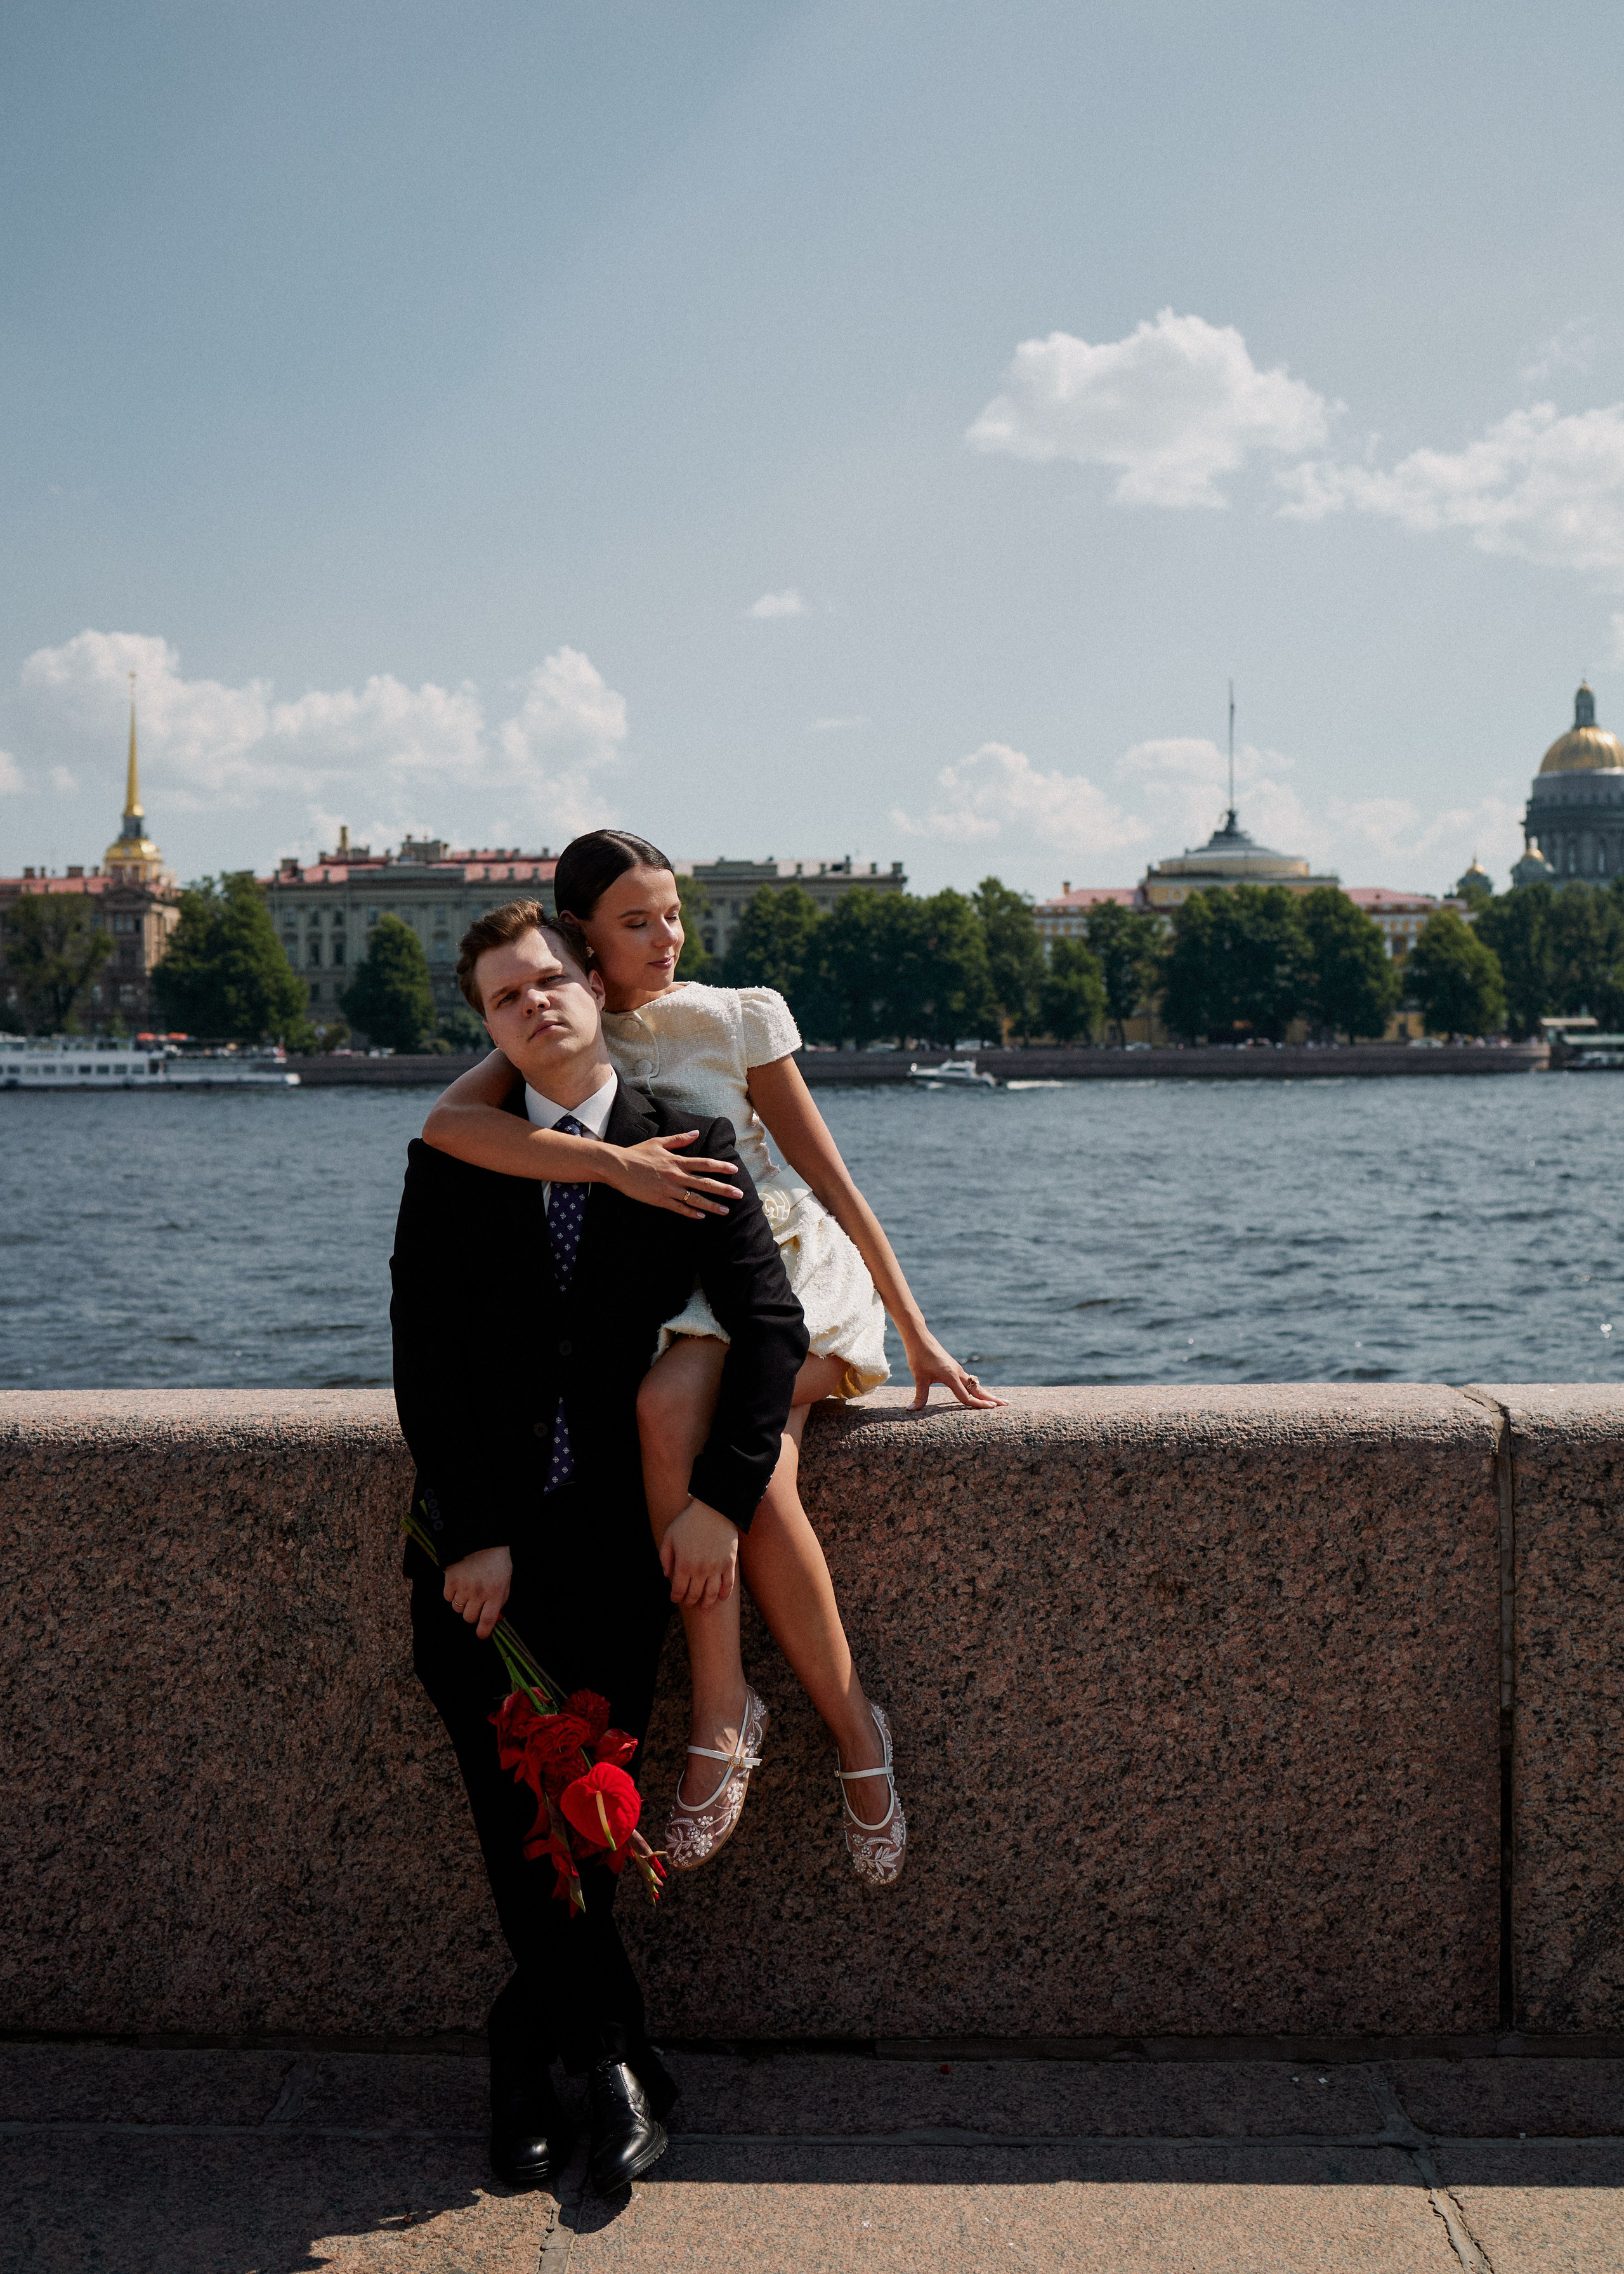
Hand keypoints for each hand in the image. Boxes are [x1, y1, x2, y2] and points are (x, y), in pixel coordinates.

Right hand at [444, 1544, 511, 1638]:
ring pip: (457, 1609)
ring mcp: (463, 1587)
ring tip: (467, 1589)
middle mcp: (479, 1592)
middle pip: (469, 1618)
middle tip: (475, 1604)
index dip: (483, 1632)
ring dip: (461, 1603)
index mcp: (495, 1593)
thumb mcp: (505, 1580)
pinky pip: (447, 1597)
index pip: (487, 1621)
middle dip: (472, 1614)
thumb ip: (500, 1600)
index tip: (481, 1634)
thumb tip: (493, 1618)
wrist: (480, 1539)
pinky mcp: (450, 1580)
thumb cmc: (496, 1560)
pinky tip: (458, 1583)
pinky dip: (451, 1594)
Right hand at [606, 1131, 743, 1218]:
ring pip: (695, 1198)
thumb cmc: (637, 1153)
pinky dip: (691, 1213)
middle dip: (724, 1189)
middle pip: (705, 1183)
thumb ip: (679, 1139)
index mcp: (677, 1160)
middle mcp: (676, 1175)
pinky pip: (679, 1208)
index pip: (704, 1164)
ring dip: (712, 1205)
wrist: (618, 1166)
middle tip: (739, 1194)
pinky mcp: (659, 1200)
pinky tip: (701, 1217)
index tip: (734, 1170)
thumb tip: (695, 1133)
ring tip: (725, 1211)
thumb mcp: (659, 1142)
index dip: (721, 1167)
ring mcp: (669, 1189)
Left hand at [659, 1497, 738, 1608]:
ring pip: (711, 1594)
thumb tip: (667, 1575)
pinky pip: (728, 1585)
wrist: (714, 1509)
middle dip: (690, 1601)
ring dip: (707, 1603)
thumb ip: (665, 1557)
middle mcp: (700, 1570)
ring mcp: (716, 1567)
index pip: (679, 1591)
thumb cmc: (689, 1521)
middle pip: (694, 1595)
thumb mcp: (670, 1536)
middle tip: (689, 1602)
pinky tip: (720, 1598)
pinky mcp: (729, 1563)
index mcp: (683, 1564)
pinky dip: (724, 1594)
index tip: (675, 1598)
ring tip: (704, 1606)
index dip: (676, 1597)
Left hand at [904, 1332, 1007, 1409]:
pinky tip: (978, 1391)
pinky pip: (969, 1380)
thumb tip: (911, 1410)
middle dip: (992, 1397)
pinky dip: (977, 1388)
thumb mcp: (919, 1378)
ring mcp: (958, 1370)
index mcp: (951, 1377)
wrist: (919, 1338)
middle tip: (1006, 1404)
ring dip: (987, 1393)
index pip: (966, 1395)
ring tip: (998, 1400)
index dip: (978, 1404)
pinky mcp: (954, 1367)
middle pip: (978, 1389)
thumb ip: (919, 1396)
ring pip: (975, 1384)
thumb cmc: (919, 1357)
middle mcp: (958, 1373)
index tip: (992, 1408)